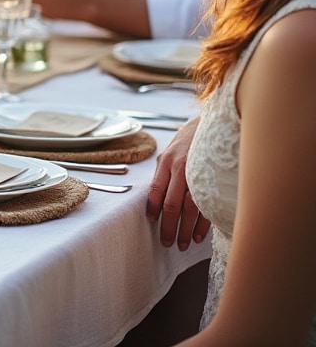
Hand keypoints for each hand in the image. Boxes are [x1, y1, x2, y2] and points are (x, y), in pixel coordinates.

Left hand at [145, 117, 209, 249]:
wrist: (213, 124)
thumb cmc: (188, 141)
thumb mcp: (169, 152)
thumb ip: (163, 172)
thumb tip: (156, 197)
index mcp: (167, 163)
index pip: (156, 192)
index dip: (153, 210)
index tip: (152, 224)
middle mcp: (182, 169)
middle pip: (172, 205)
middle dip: (170, 227)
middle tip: (168, 243)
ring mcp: (200, 175)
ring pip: (191, 209)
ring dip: (187, 230)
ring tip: (184, 244)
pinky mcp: (216, 179)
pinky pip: (208, 206)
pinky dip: (203, 223)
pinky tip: (200, 235)